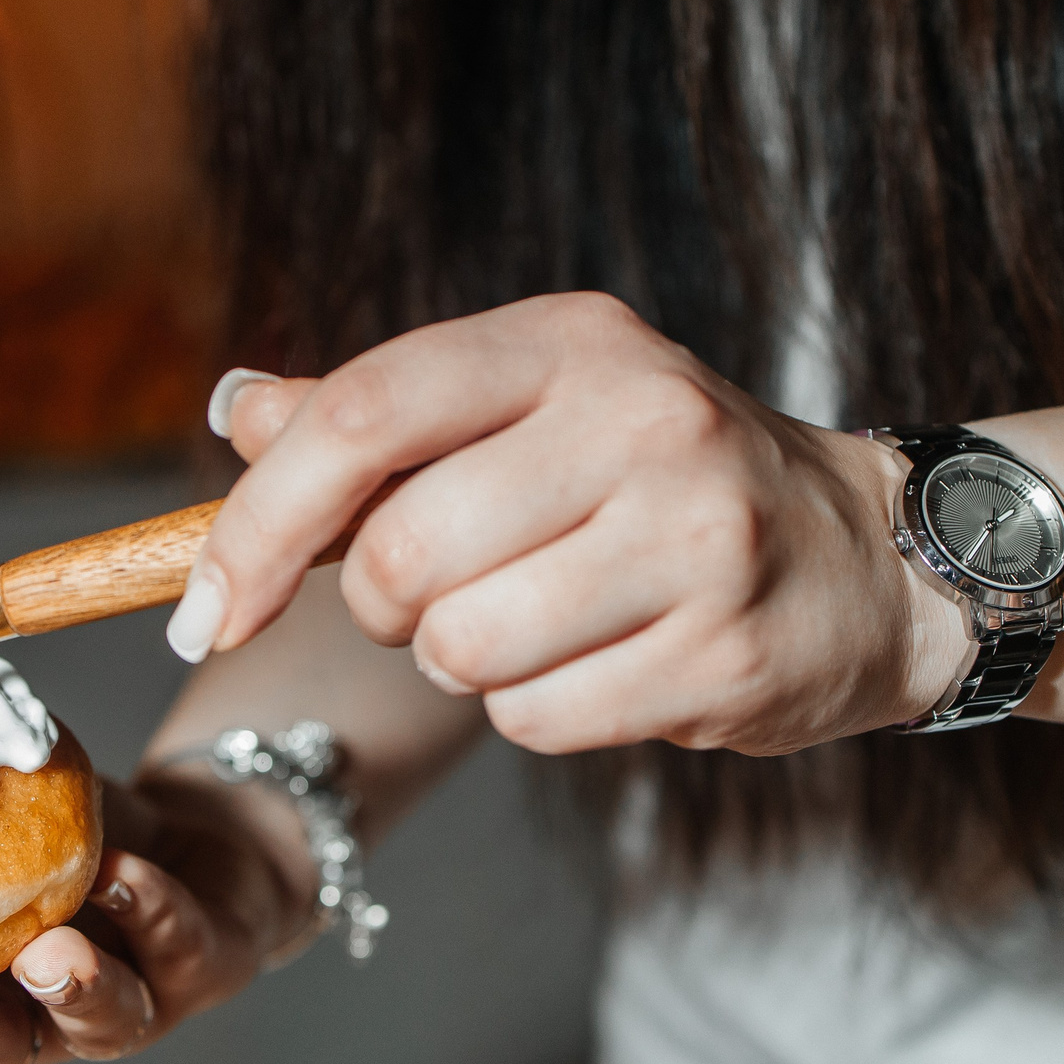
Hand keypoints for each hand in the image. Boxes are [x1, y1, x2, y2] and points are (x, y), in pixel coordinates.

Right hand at [0, 778, 305, 1063]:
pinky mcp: (205, 962)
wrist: (202, 842)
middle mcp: (42, 1011)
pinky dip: (149, 908)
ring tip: (47, 956)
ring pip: (100, 1018)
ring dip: (70, 989)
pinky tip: (121, 871)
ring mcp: (131, 998)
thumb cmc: (75, 831)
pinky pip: (177, 939)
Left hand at [187, 293, 968, 755]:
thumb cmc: (655, 482)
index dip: (254, 525)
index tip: (202, 610)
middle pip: (397, 557)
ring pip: (461, 649)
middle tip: (448, 597)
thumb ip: (379, 416)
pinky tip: (608, 664)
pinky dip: (541, 714)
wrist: (862, 556)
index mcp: (568, 341)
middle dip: (387, 610)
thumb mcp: (528, 408)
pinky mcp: (725, 649)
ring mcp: (696, 534)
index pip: (360, 417)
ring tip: (545, 624)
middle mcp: (639, 417)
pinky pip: (538, 722)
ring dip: (467, 664)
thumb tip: (237, 411)